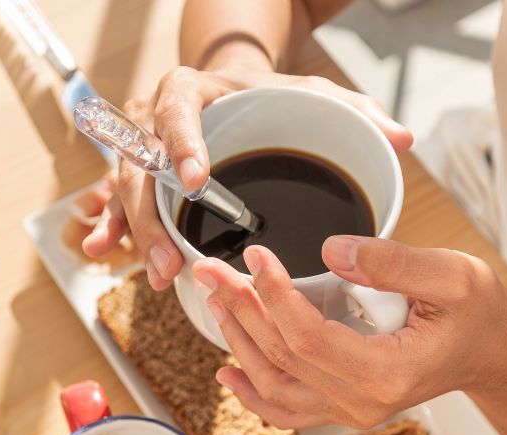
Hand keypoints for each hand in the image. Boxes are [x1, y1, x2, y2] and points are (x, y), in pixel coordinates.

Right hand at [83, 66, 413, 290]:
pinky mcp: (141, 174)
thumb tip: (403, 138)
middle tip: (171, 258)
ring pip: (127, 189)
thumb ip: (356, 112)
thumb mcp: (313, 93)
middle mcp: (156, 115)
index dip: (182, 144)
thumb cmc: (272, 95)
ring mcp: (143, 146)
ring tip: (157, 273)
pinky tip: (104, 252)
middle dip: (152, 215)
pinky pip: (120, 201)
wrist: (233, 88)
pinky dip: (115, 227)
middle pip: (141, 164)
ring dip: (136, 233)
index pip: (178, 110)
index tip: (196, 179)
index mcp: (194, 89)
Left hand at [190, 237, 506, 428]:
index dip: (273, 296)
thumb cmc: (479, 313)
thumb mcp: (453, 275)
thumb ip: (394, 262)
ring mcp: (352, 411)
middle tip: (210, 270)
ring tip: (214, 300)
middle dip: (241, 310)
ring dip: (238, 342)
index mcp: (389, 373)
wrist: (494, 352)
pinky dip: (253, 392)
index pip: (309, 337)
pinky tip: (226, 370)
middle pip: (282, 358)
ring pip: (275, 386)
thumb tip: (334, 250)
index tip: (255, 255)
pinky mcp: (344, 407)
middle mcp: (364, 402)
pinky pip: (287, 408)